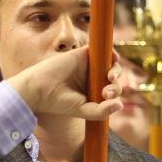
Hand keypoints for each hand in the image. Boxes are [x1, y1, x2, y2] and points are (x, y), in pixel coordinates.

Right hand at [7, 48, 123, 120]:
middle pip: (113, 80)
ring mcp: (89, 66)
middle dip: (115, 86)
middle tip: (106, 92)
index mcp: (93, 93)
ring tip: (109, 77)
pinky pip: (102, 50)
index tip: (105, 97)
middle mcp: (92, 79)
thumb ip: (101, 111)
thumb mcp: (83, 111)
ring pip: (111, 65)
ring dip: (116, 71)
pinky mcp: (84, 54)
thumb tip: (120, 105)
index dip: (114, 95)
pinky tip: (113, 58)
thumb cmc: (59, 102)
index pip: (111, 93)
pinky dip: (111, 53)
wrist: (41, 89)